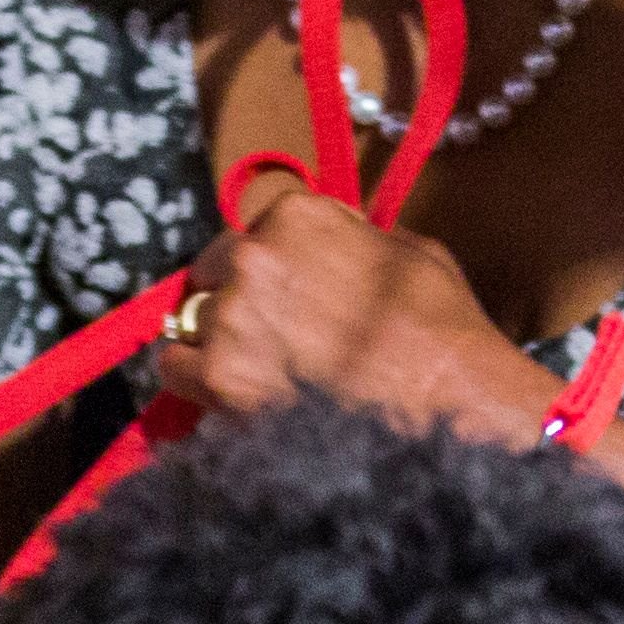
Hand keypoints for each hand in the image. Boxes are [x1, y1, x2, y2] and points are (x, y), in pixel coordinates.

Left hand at [150, 175, 553, 440]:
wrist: (448, 407)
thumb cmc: (441, 330)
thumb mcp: (408, 252)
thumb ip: (352, 239)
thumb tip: (336, 247)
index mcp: (297, 216)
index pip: (256, 231)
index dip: (274, 264)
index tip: (289, 290)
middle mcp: (253, 255)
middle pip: (214, 269)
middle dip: (235, 295)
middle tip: (270, 332)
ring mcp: (230, 318)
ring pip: (191, 318)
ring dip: (215, 338)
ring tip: (253, 366)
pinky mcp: (219, 378)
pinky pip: (176, 368)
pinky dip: (195, 379)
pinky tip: (223, 391)